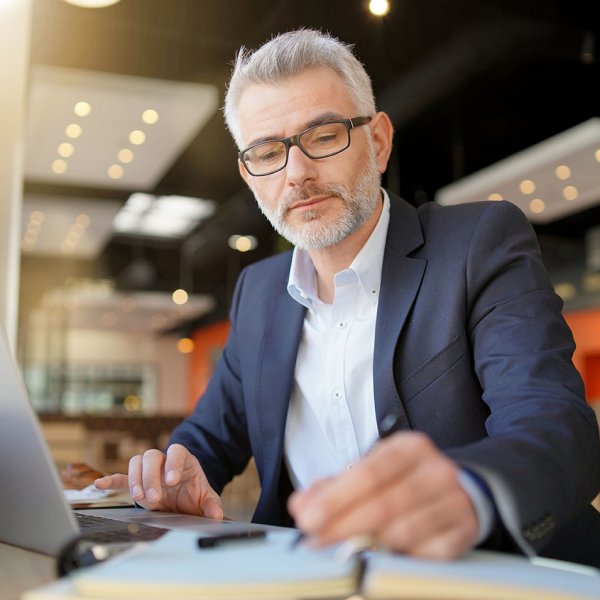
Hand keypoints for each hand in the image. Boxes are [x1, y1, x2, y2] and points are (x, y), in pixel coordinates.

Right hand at [94, 443, 222, 519]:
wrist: (183, 492)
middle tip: (154, 498)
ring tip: (139, 498)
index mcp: (182, 459)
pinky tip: (100, 485)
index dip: (173, 463)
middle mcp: (163, 461)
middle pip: (152, 456)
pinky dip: (111, 480)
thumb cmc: (193, 491)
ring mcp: (148, 470)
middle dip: (151, 477)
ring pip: (137, 462)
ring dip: (135, 479)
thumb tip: (216, 514)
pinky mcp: (136, 481)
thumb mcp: (205, 497)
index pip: (176, 451)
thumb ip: (210, 504)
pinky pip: (121, 477)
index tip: (172, 480)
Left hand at [287, 432, 477, 559]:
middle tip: (315, 540)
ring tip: (341, 549)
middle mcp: (436, 470)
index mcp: (410, 447)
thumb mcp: (373, 470)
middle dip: (343, 526)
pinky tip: (379, 556)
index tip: (308, 519)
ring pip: (404, 531)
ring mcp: (454, 501)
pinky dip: (398, 558)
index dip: (335, 499)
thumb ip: (334, 486)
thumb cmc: (405, 479)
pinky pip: (425, 554)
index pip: (369, 472)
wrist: (461, 488)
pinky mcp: (463, 532)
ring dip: (367, 545)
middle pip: (384, 504)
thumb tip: (301, 505)